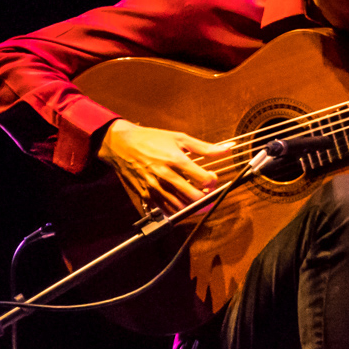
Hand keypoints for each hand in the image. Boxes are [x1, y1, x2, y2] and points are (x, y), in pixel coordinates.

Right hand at [97, 119, 230, 212]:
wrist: (120, 144)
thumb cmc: (151, 139)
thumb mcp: (179, 138)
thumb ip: (205, 147)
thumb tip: (227, 150)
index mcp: (176, 159)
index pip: (203, 179)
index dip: (213, 181)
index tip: (212, 177)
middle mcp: (165, 175)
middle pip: (194, 196)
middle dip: (206, 197)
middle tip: (208, 192)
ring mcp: (154, 186)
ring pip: (180, 206)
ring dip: (193, 206)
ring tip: (197, 198)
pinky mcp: (145, 194)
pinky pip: (164, 209)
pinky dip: (176, 210)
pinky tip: (181, 203)